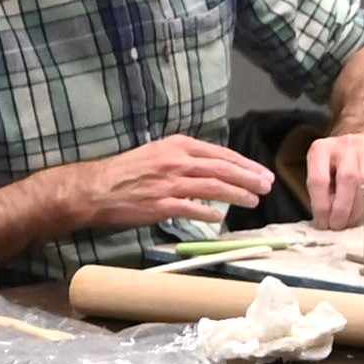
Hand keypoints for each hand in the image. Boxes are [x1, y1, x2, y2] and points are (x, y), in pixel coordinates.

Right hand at [65, 135, 272, 232]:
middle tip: (267, 186)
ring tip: (253, 200)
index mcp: (177, 145)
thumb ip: (185, 159)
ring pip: (213, 187)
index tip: (261, 172)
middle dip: (249, 178)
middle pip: (223, 169)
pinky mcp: (162, 205)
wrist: (97, 188)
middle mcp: (177, 161)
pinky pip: (193, 209)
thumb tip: (213, 170)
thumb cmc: (127, 171)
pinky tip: (221, 217)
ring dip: (237, 194)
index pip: (220, 154)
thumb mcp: (158, 153)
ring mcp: (170, 183)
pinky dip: (209, 213)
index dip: (244, 164)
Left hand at [301, 127, 363, 229]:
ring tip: (351, 221)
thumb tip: (325, 219)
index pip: (319, 180)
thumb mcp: (322, 170)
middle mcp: (345, 146)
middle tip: (338, 225)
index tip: (323, 223)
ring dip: (358, 209)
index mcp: (322, 148)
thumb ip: (321, 192)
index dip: (321, 206)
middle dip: (342, 209)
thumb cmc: (339, 162)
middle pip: (346, 180)